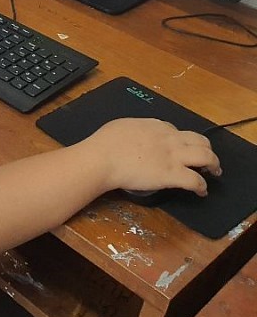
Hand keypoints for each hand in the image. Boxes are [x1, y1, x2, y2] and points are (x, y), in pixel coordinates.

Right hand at [87, 118, 220, 196]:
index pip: (178, 132)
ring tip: (213, 172)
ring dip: (213, 165)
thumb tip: (138, 134)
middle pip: (200, 140)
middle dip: (207, 150)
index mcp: (156, 126)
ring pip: (207, 157)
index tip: (180, 149)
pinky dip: (202, 187)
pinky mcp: (173, 175)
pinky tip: (201, 191)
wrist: (103, 158)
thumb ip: (137, 129)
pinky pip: (196, 180)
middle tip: (207, 160)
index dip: (182, 141)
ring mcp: (173, 156)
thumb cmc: (105, 142)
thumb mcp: (122, 125)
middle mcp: (170, 138)